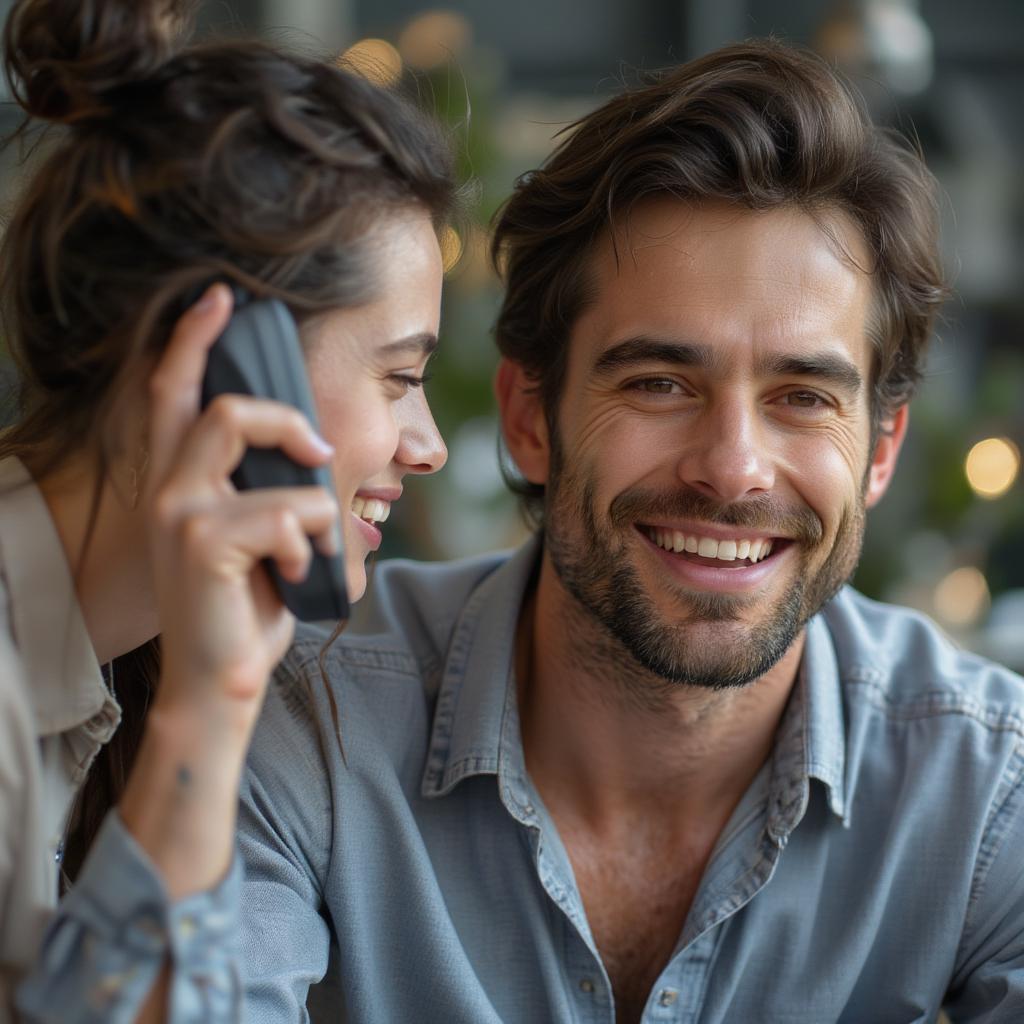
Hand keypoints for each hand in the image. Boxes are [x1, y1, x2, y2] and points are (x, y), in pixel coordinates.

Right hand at [142, 284, 338, 728]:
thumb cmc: (247, 603)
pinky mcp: (201, 542)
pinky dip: (312, 545)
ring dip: (315, 507)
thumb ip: (269, 486)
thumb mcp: (260, 534)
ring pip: (269, 459)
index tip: (222, 296)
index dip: (194, 337)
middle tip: (320, 451)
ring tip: (313, 548)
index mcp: (179, 478)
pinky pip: (289, 513)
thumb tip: (316, 445)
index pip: (175, 390)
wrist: (222, 678)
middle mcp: (167, 486)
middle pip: (228, 405)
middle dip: (288, 418)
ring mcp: (179, 512)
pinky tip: (297, 575)